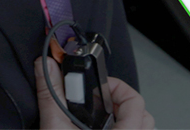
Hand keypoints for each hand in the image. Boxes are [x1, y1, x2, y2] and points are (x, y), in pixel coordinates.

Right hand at [35, 56, 155, 129]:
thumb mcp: (55, 129)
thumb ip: (51, 95)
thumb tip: (46, 66)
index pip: (136, 101)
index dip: (117, 86)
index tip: (97, 86)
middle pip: (144, 115)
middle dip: (122, 103)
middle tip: (99, 102)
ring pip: (139, 128)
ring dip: (123, 119)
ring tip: (100, 118)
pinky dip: (120, 129)